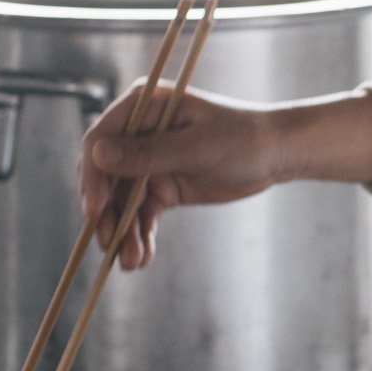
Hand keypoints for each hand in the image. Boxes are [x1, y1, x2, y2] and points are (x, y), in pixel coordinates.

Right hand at [78, 83, 289, 269]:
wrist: (278, 155)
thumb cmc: (244, 139)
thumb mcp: (198, 147)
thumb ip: (150, 153)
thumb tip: (98, 155)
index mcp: (143, 108)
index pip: (100, 141)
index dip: (93, 176)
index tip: (96, 208)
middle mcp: (139, 133)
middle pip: (106, 176)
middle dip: (105, 212)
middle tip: (107, 243)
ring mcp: (149, 161)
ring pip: (123, 201)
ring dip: (123, 231)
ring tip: (130, 261)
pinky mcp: (163, 186)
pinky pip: (143, 213)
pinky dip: (140, 234)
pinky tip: (141, 258)